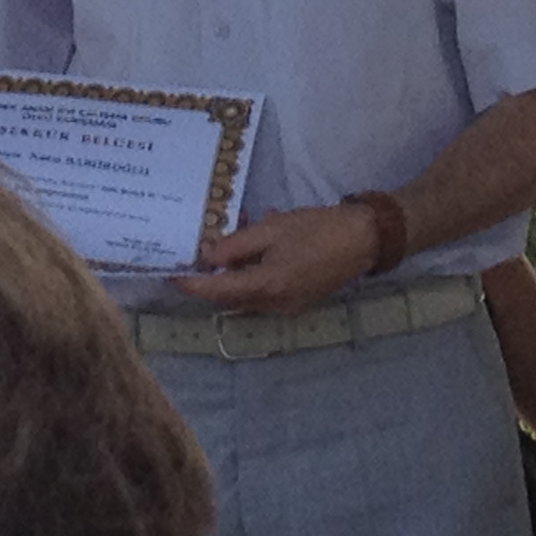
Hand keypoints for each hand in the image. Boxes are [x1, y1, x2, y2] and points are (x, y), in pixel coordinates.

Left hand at [171, 202, 378, 313]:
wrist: (362, 240)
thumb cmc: (317, 229)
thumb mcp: (272, 229)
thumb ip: (237, 246)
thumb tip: (208, 258)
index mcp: (267, 286)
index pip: (218, 291)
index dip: (193, 285)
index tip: (172, 276)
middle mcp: (274, 305)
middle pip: (230, 296)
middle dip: (213, 277)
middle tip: (200, 250)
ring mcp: (287, 306)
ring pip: (247, 294)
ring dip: (234, 272)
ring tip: (234, 236)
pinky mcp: (296, 301)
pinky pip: (263, 291)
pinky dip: (252, 274)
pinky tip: (255, 245)